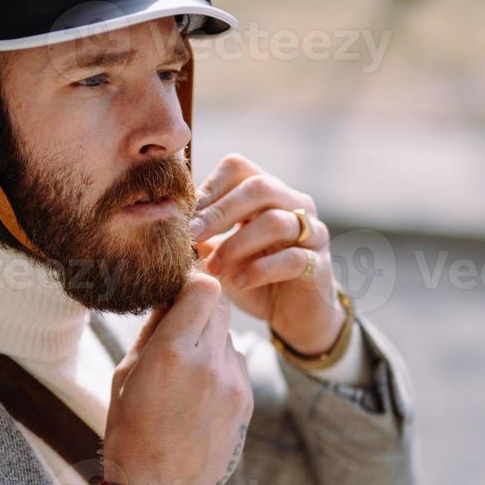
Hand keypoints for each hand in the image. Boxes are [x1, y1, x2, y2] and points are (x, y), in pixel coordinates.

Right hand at [101, 271, 253, 484]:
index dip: (192, 282)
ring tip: (186, 371)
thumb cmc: (130, 433)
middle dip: (201, 307)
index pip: (204, 287)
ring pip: (230, 336)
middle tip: (181, 324)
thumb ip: (152, 331)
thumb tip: (168, 298)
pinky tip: (199, 394)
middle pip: (221, 305)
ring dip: (211, 339)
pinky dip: (221, 367)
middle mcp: (209, 363)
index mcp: (172, 353)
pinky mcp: (247, 401)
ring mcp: (234, 383)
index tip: (179, 290)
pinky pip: (237, 364)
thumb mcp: (125, 376)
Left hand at [187, 153, 346, 356]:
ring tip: (215, 267)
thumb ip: (201, 233)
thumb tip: (165, 218)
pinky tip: (239, 282)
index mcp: (268, 192)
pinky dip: (260, 269)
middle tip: (191, 236)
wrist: (293, 316)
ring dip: (237, 244)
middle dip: (220, 212)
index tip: (184, 215)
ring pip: (277, 222)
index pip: (238, 168)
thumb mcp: (220, 252)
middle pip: (260, 187)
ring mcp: (312, 233)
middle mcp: (295, 204)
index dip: (209, 187)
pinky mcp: (318, 264)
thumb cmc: (253, 277)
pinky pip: (291, 259)